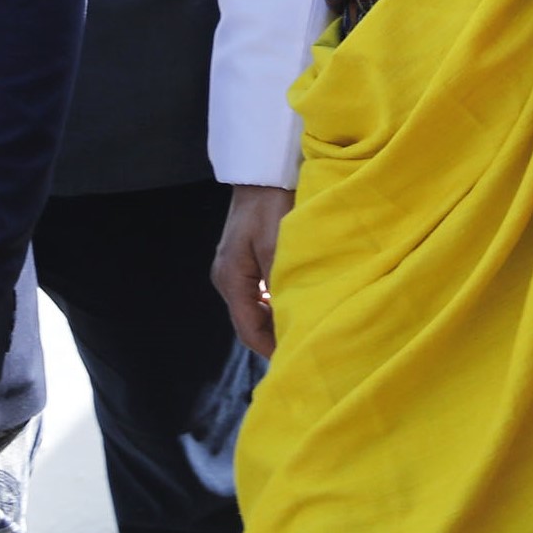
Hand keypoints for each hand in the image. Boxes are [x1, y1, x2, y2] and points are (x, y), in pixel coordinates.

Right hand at [213, 184, 294, 358]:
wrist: (262, 171)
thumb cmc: (271, 205)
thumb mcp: (278, 245)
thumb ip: (281, 284)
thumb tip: (288, 321)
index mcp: (231, 279)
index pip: (249, 330)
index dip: (271, 350)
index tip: (295, 361)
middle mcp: (227, 278)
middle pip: (250, 322)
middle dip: (274, 337)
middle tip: (305, 347)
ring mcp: (234, 269)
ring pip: (255, 308)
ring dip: (276, 319)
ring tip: (304, 328)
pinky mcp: (245, 259)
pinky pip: (259, 292)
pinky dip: (276, 303)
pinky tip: (297, 303)